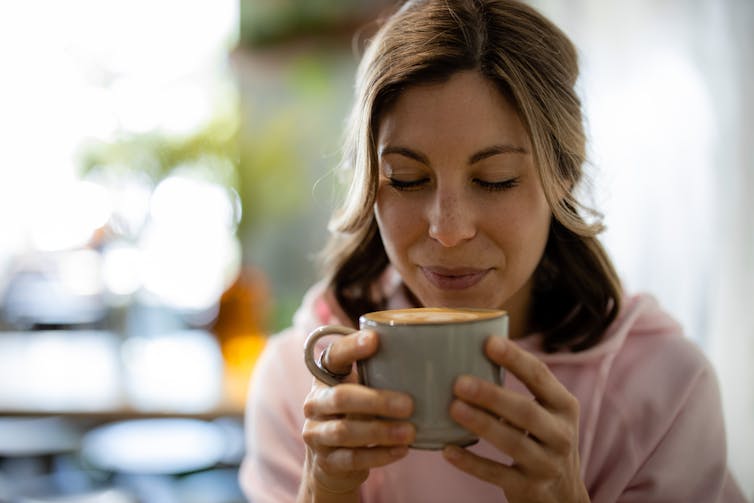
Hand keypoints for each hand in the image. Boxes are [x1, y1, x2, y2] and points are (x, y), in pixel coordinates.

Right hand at [300, 330, 415, 497]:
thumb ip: (380, 375)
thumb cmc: (357, 415)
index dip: (350, 347)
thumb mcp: (362, 391)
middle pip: (340, 397)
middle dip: (375, 400)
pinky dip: (379, 455)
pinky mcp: (325, 461)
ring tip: (410, 432)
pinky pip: (352, 459)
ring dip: (380, 431)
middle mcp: (315, 403)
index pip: (333, 356)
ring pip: (344, 431)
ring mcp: (316, 433)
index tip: (374, 340)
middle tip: (408, 404)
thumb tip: (428, 357)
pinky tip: (401, 450)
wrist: (332, 464)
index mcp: (326, 377)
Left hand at [442, 337, 588, 502]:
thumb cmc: (544, 440)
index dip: (516, 358)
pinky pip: (497, 474)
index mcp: (564, 406)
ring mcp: (547, 464)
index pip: (540, 376)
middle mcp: (561, 434)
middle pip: (526, 412)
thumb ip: (523, 390)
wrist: (563, 497)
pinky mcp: (529, 489)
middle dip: (493, 396)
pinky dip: (472, 462)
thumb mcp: (547, 413)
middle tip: (459, 382)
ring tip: (454, 409)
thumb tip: (473, 353)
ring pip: (513, 443)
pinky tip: (448, 450)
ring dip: (482, 425)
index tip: (489, 342)